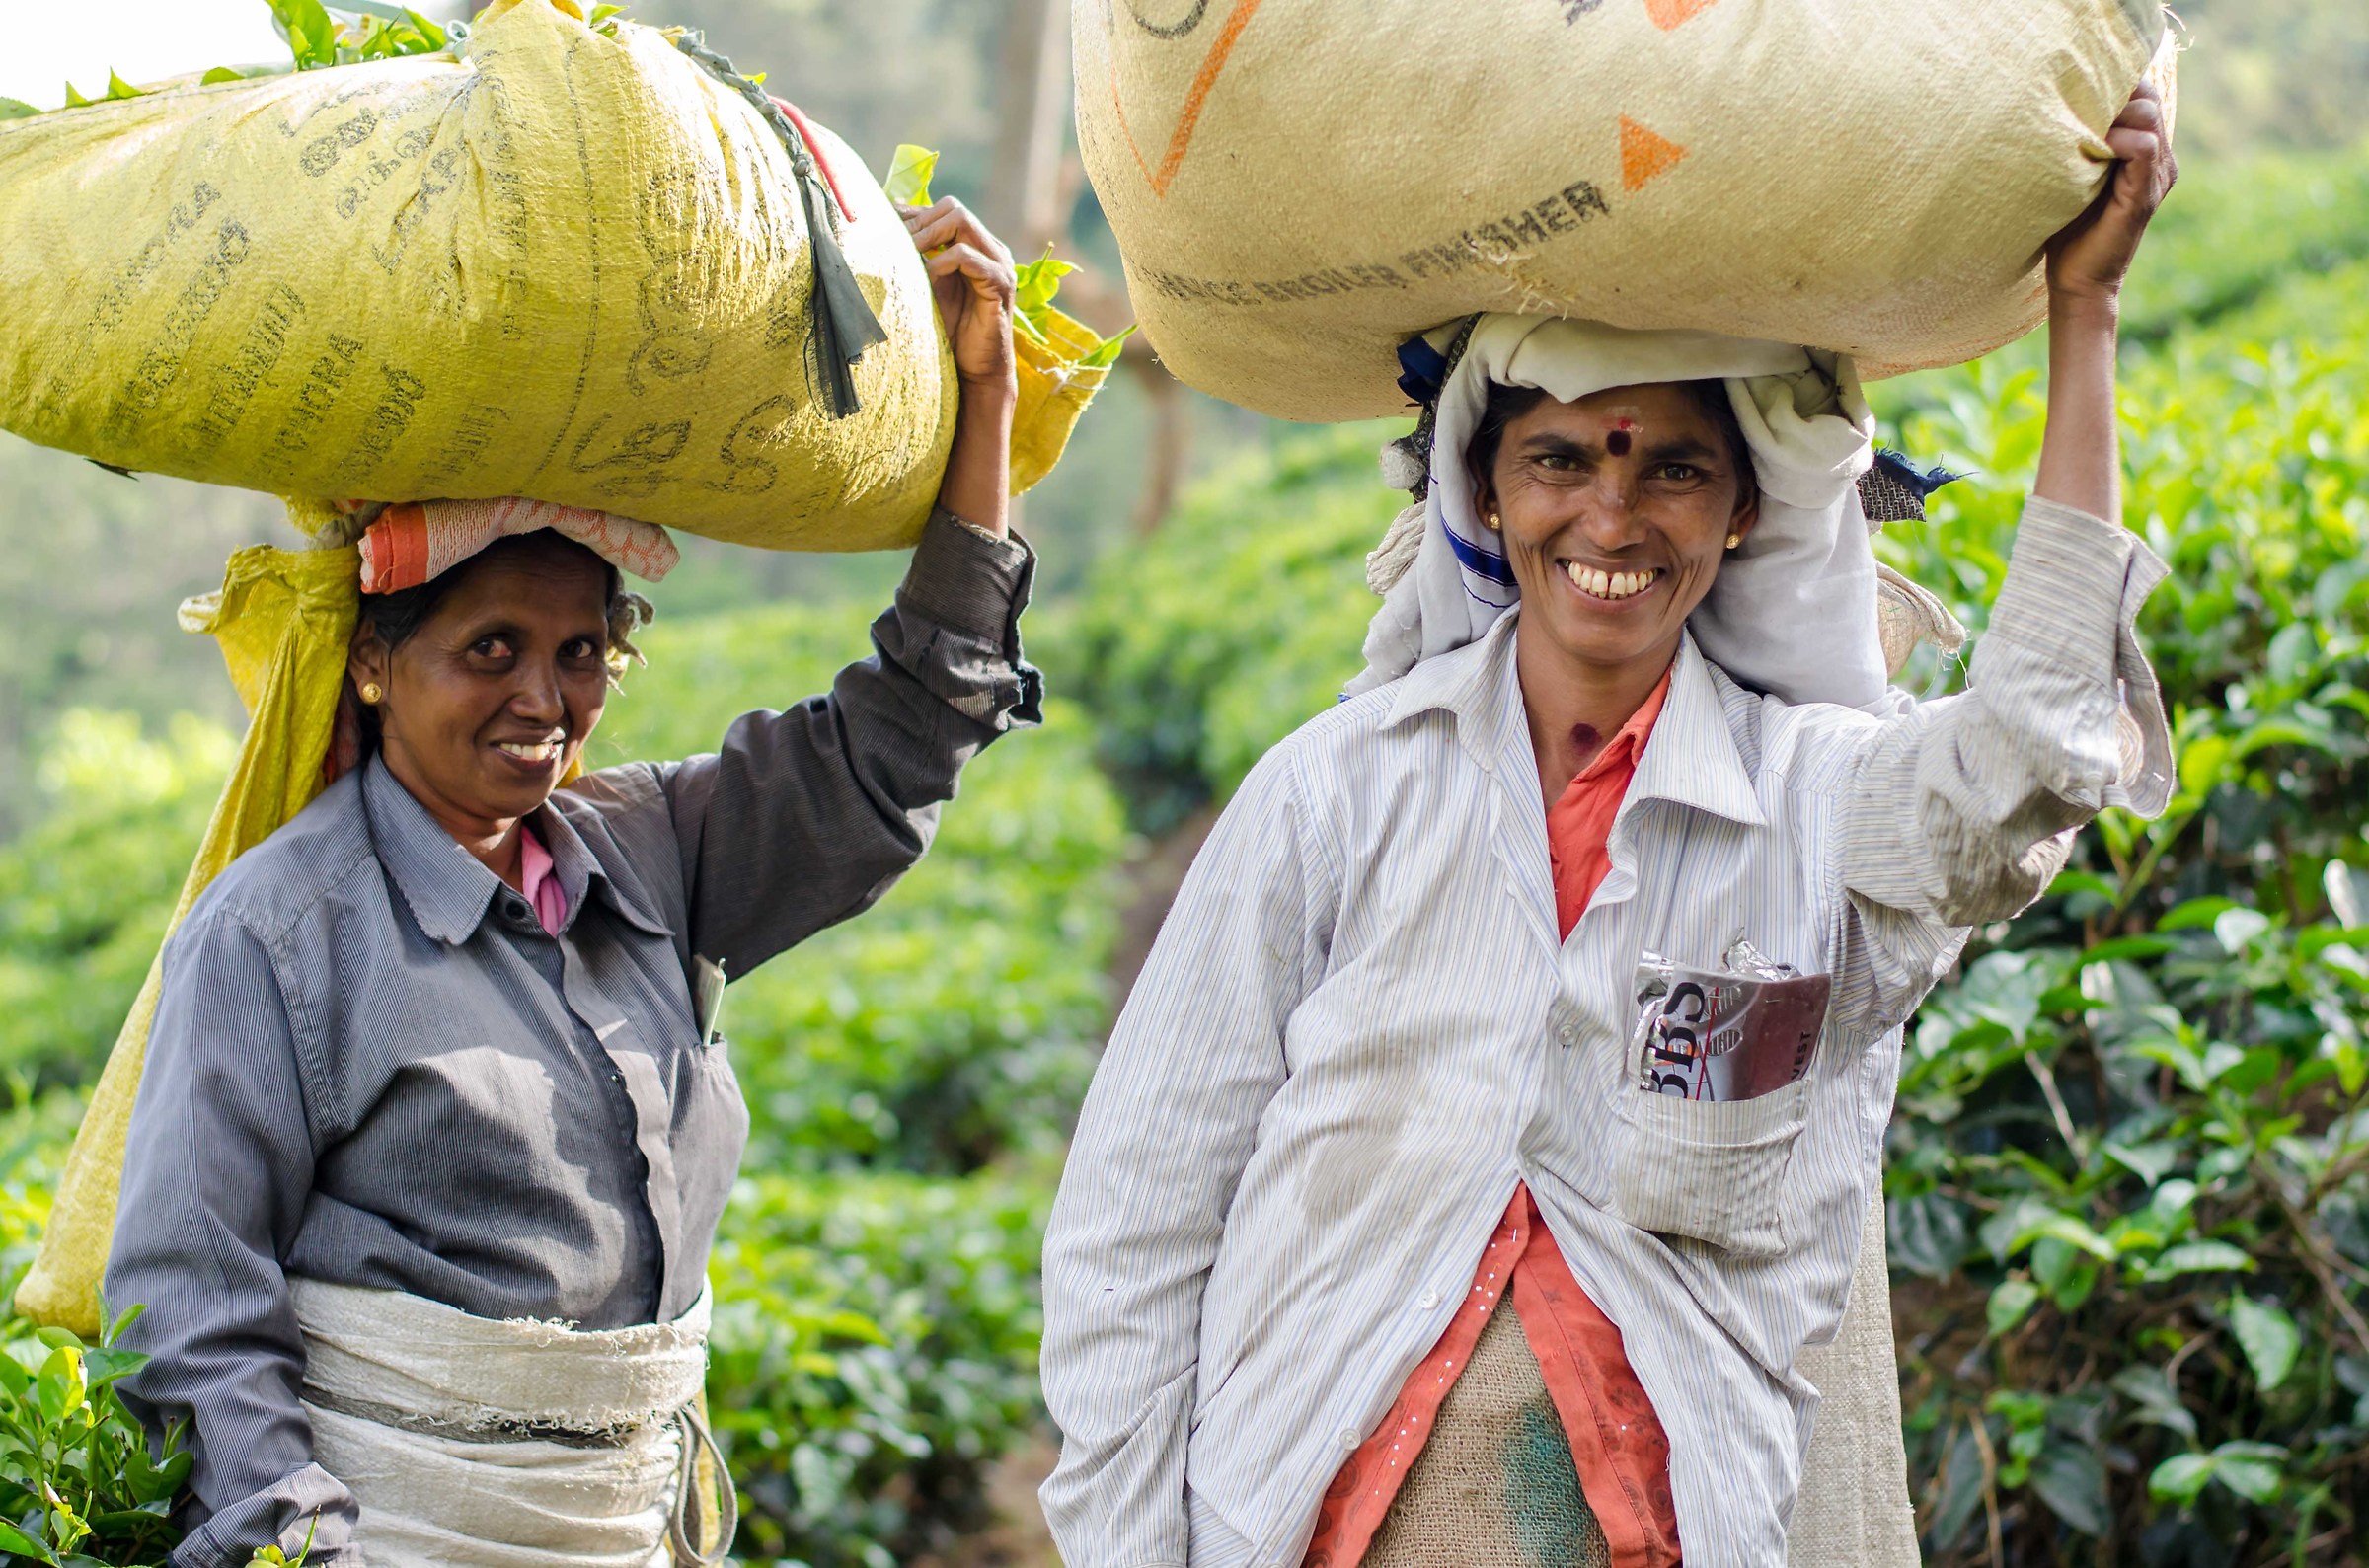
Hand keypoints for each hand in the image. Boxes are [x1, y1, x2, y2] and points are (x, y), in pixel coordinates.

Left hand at [901, 197, 1018, 394]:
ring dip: (927, 236)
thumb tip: (886, 229)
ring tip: (909, 258)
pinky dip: (940, 263)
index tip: (886, 230)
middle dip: (920, 223)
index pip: (945, 211)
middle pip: (954, 208)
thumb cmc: (952, 330)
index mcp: (977, 246)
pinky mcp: (1000, 285)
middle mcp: (991, 249)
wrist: (976, 370)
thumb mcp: (928, 286)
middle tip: (897, 246)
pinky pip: (966, 256)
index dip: (914, 215)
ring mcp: (999, 265)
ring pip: (961, 222)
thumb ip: (918, 259)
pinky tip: (926, 280)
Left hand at [2045, 82, 2176, 307]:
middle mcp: (2159, 157)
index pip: (2141, 94)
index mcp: (2144, 149)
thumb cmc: (2064, 228)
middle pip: (2147, 97)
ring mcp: (2157, 175)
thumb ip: (2073, 142)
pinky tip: (2090, 147)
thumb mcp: (2068, 175)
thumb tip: (2046, 104)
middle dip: (2112, 92)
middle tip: (2070, 102)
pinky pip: (2144, 148)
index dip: (2114, 82)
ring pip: (2149, 116)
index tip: (2073, 87)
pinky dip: (2118, 140)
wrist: (2075, 280)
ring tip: (2077, 124)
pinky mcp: (2145, 194)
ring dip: (2112, 112)